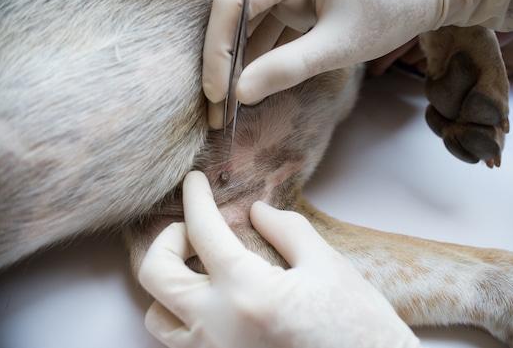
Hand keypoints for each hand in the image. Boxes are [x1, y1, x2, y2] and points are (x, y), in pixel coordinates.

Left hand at [138, 171, 420, 347]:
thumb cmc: (357, 324)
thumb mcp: (326, 266)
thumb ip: (286, 230)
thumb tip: (255, 212)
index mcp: (247, 291)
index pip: (203, 231)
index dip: (194, 197)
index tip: (193, 181)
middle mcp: (216, 327)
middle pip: (156, 273)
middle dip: (167, 240)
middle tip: (194, 231)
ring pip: (157, 317)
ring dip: (171, 286)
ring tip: (203, 273)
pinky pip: (180, 342)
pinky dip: (185, 317)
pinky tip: (215, 303)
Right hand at [202, 0, 442, 127]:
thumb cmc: (393, 6)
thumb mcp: (340, 44)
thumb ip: (289, 67)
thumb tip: (242, 94)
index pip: (233, 4)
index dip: (218, 50)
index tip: (217, 93)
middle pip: (236, 18)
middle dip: (225, 65)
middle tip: (217, 111)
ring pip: (251, 29)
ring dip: (241, 67)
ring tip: (230, 110)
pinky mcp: (301, 6)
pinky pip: (272, 33)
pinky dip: (263, 62)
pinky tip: (254, 90)